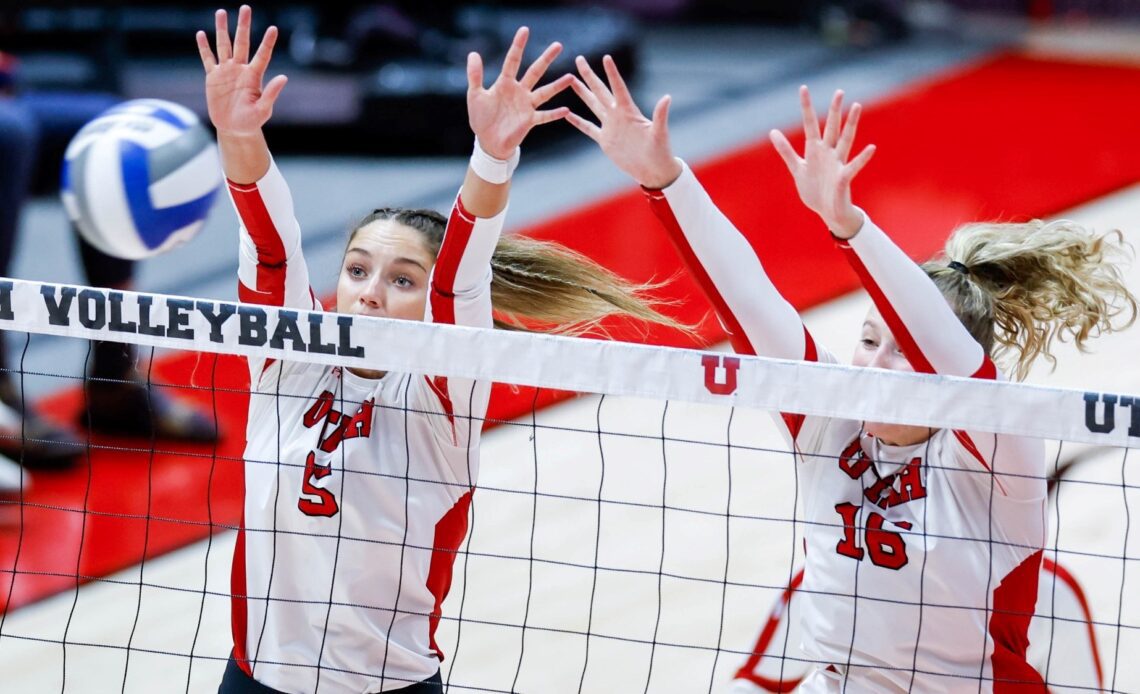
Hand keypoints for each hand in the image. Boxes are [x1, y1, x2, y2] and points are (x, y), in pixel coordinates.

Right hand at [196, 5, 286, 136]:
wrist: (234, 129)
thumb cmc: (252, 121)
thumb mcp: (263, 110)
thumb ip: (271, 93)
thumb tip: (284, 77)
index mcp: (254, 76)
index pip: (262, 55)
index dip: (267, 42)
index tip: (273, 28)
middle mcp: (240, 69)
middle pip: (241, 43)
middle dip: (243, 26)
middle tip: (245, 8)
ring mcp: (226, 71)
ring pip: (223, 46)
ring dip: (222, 29)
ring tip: (221, 12)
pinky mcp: (213, 77)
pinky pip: (208, 59)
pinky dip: (204, 47)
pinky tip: (201, 34)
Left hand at [466, 27, 572, 159]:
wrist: (488, 142)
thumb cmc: (481, 118)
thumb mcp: (475, 95)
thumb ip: (475, 75)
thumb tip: (473, 53)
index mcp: (505, 83)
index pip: (513, 61)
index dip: (518, 46)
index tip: (525, 30)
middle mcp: (519, 91)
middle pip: (535, 71)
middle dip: (546, 59)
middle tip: (558, 45)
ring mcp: (526, 106)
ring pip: (544, 93)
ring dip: (557, 86)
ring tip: (570, 77)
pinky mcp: (530, 121)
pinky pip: (544, 116)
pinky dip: (554, 114)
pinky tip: (566, 109)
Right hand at [567, 55, 679, 189]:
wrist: (653, 169)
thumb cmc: (660, 151)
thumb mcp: (659, 132)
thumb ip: (660, 115)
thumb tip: (667, 97)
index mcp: (629, 111)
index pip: (618, 88)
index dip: (612, 73)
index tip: (606, 57)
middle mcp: (618, 115)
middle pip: (600, 91)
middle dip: (590, 76)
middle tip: (580, 59)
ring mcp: (610, 126)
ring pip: (592, 105)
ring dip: (582, 93)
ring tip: (571, 80)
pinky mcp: (605, 140)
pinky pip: (589, 128)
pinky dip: (578, 122)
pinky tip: (567, 113)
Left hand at [769, 86, 875, 238]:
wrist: (829, 212)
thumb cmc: (815, 190)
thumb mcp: (797, 168)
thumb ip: (786, 150)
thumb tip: (772, 131)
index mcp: (815, 150)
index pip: (810, 124)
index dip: (806, 107)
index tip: (803, 88)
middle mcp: (828, 153)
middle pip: (831, 127)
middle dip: (834, 110)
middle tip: (839, 90)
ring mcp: (837, 164)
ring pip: (845, 140)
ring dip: (851, 124)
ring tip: (857, 106)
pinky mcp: (844, 178)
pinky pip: (854, 166)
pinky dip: (863, 158)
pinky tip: (871, 148)